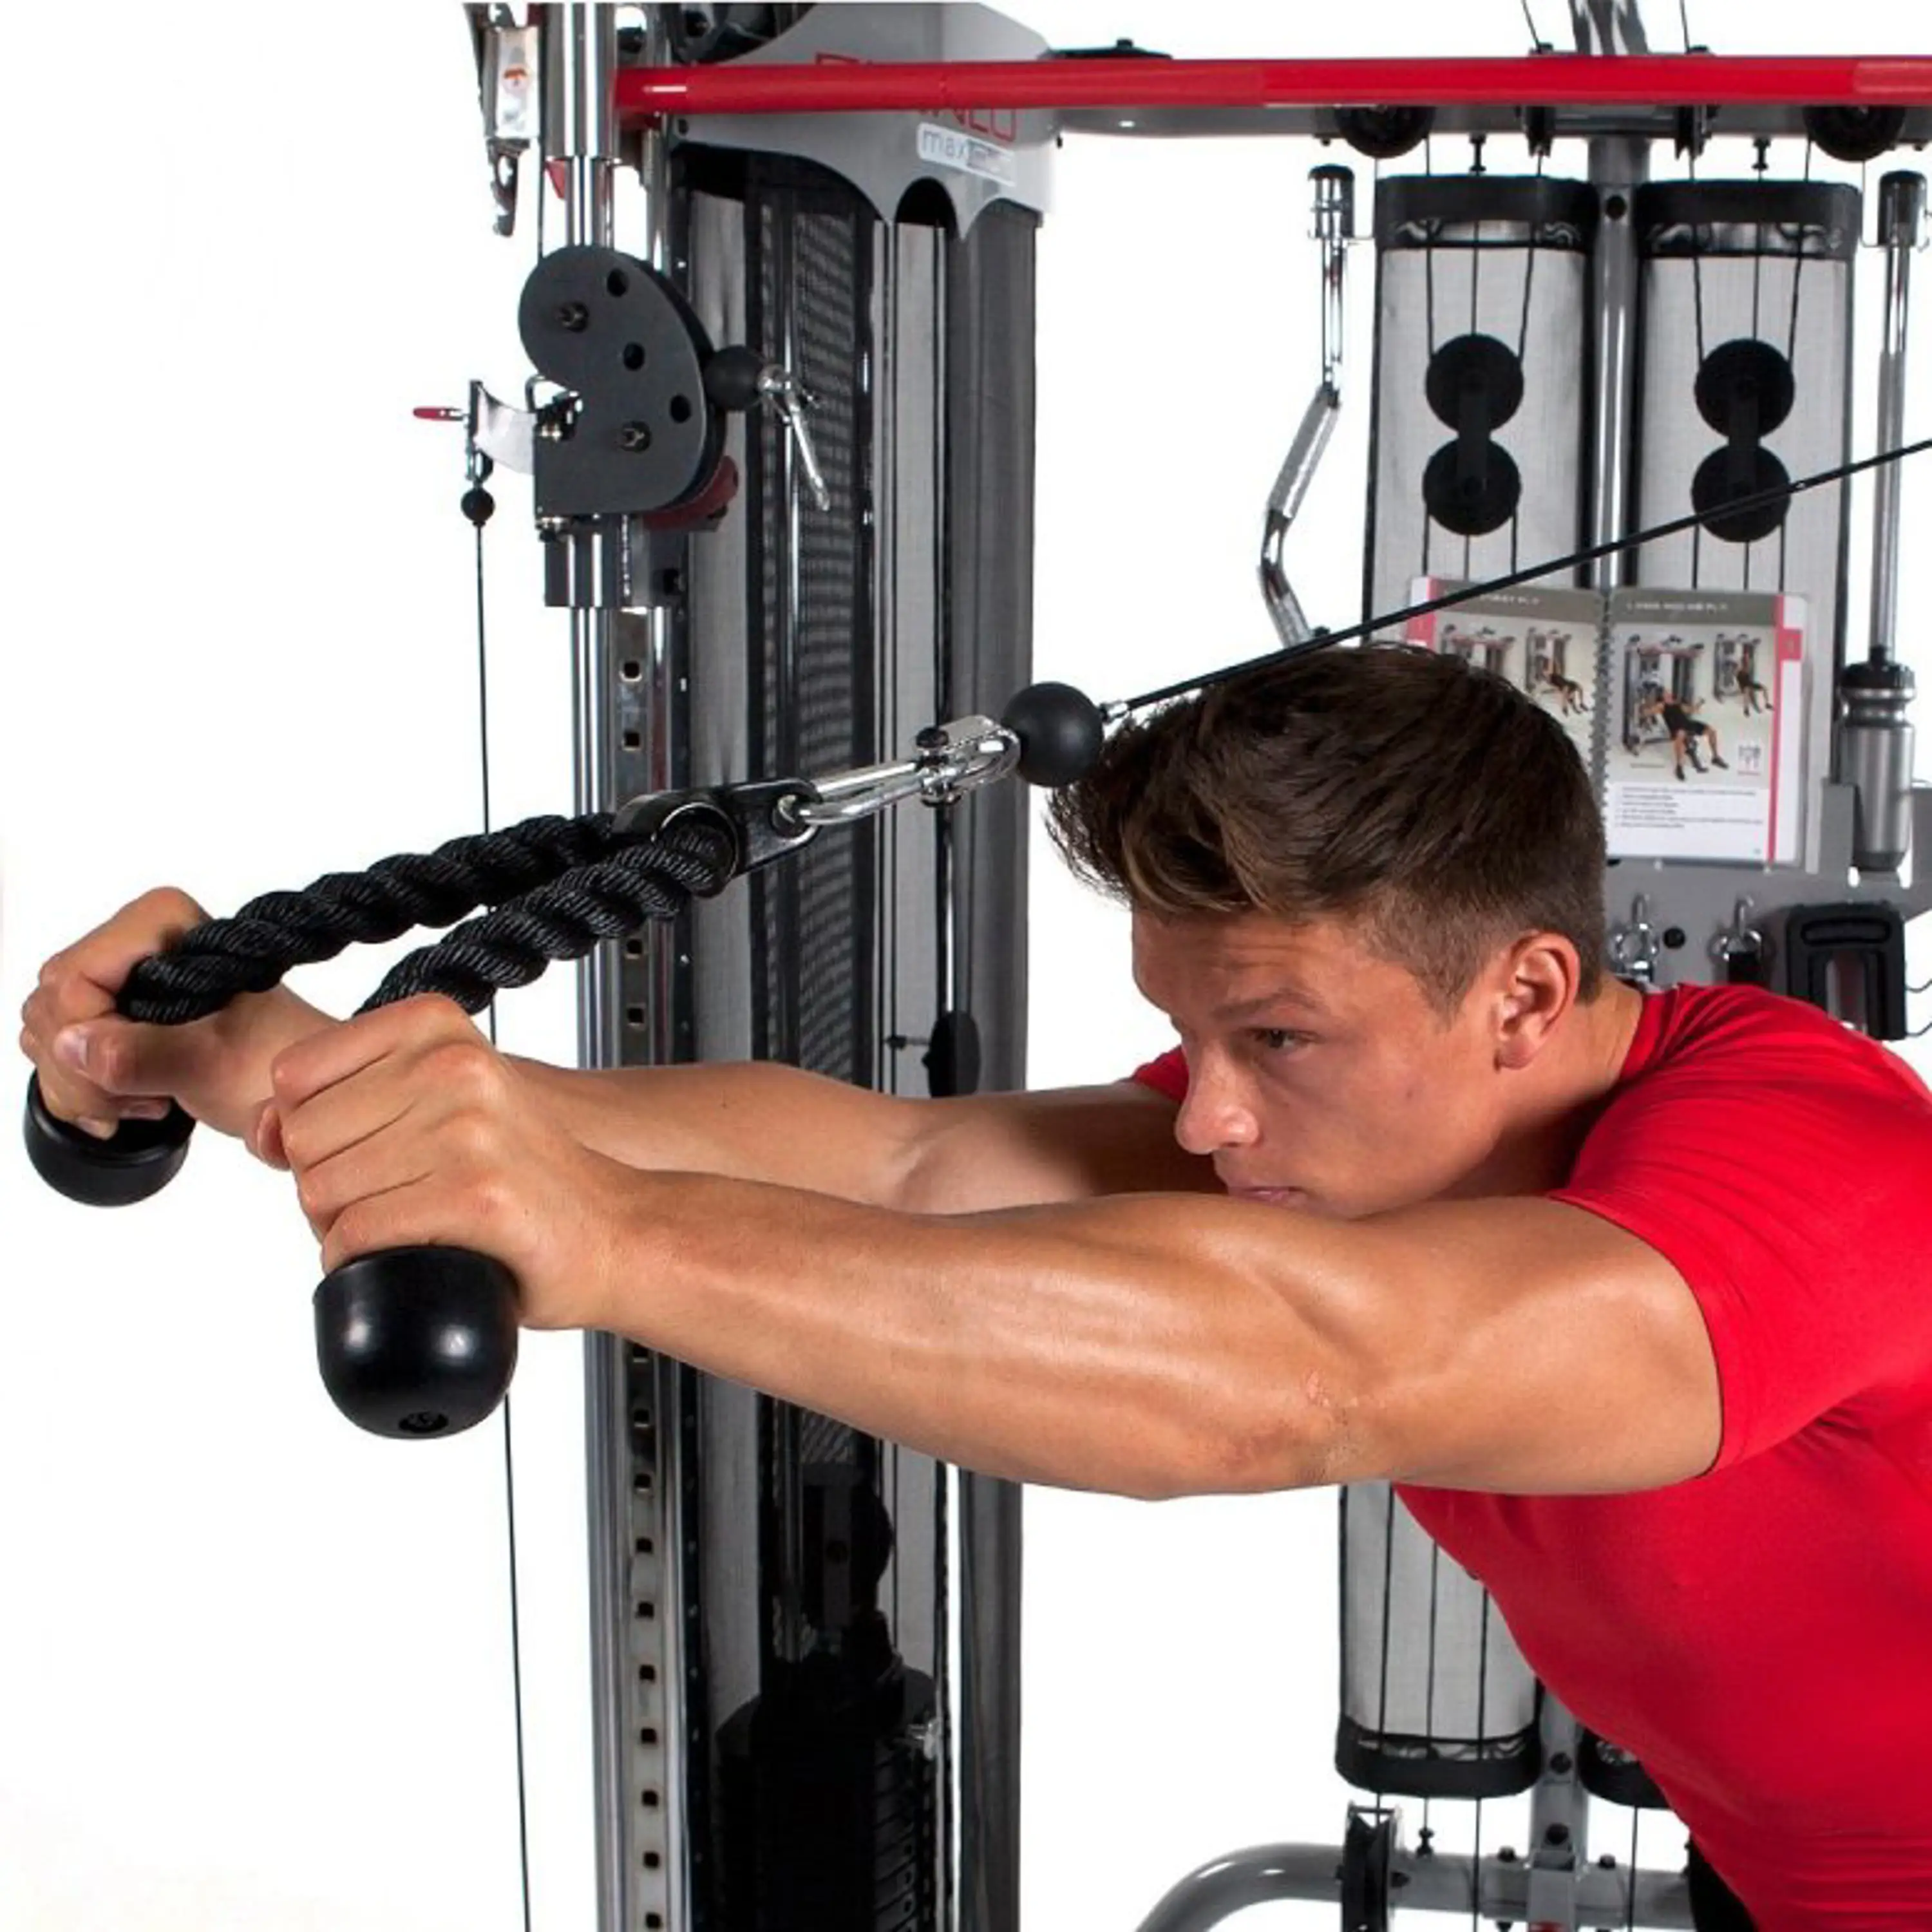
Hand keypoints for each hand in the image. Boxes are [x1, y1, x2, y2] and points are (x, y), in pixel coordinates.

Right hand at [20, 887, 332, 1143]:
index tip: (126, 1073)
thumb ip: (141, 1055)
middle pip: (50, 1006)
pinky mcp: (110, 1012)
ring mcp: (118, 978)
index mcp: (162, 924)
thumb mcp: (210, 1066)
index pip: (73, 979)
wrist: (297, 1087)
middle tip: (137, 1099)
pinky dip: (78, 1089)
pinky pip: (52, 1049)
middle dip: (79, 1068)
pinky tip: (124, 1104)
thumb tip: (74, 1042)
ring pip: (45, 1032)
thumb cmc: (274, 1066)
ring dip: (80, 1085)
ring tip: (143, 1102)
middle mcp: (134, 940)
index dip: (85, 1035)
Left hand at [260, 994, 633, 1331]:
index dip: (312, 1132)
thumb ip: (341, 1100)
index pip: (294, 1077)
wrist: (615, 1229)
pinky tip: (411, 1253)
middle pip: (302, 1141)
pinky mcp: (476, 1195)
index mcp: (436, 1024)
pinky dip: (360, 1261)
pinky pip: (356, 1236)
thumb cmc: (521, 1173)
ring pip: (321, 1193)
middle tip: (397, 1198)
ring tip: (411, 1224)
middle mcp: (453, 1064)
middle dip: (327, 1187)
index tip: (371, 1149)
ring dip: (345, 1229)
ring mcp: (467, 1128)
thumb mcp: (434, 1105)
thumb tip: (258, 1126)